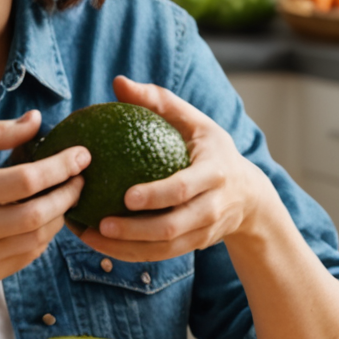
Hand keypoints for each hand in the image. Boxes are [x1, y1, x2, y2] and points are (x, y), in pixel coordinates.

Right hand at [0, 110, 87, 291]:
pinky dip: (42, 238)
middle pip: (40, 213)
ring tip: (66, 197)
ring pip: (38, 239)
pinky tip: (44, 220)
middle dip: (69, 193)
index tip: (83, 154)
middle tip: (81, 178)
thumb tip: (36, 120)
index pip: (29, 179)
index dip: (62, 166)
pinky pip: (26, 257)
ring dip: (60, 216)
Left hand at [78, 76, 281, 262]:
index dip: (158, 195)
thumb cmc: (211, 150)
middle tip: (100, 223)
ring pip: (164, 248)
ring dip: (125, 247)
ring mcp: (204, 231)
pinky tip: (99, 243)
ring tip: (90, 236)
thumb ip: (159, 101)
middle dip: (135, 230)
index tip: (127, 195)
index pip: (185, 189)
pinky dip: (128, 253)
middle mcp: (212, 206)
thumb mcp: (195, 121)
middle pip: (173, 226)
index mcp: (215, 172)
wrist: (249, 197)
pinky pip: (159, 255)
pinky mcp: (193, 246)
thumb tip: (119, 83)